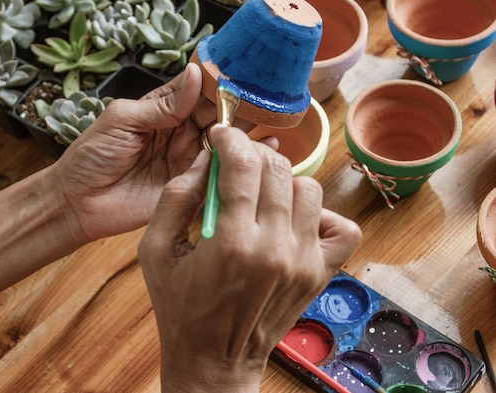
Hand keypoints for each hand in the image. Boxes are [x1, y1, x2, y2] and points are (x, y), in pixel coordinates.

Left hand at [51, 63, 250, 243]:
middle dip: (242, 108)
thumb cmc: (92, 156)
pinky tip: (266, 153)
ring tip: (274, 125)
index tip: (249, 76)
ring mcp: (188, 160)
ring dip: (246, 134)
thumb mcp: (122, 120)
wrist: (78, 203)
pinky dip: (241, 164)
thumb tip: (194, 75)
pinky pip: (218, 173)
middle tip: (270, 104)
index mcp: (164, 109)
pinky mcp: (191, 187)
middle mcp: (181, 132)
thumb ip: (161, 105)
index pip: (199, 91)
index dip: (222, 84)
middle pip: (219, 116)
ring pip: (224, 143)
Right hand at [138, 125, 361, 392]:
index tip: (221, 136)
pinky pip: (342, 226)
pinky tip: (294, 221)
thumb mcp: (155, 250)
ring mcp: (304, 262)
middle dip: (253, 154)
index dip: (231, 139)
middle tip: (236, 164)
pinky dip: (321, 215)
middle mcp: (275, 249)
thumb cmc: (180, 307)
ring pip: (309, 189)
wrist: (213, 360)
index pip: (244, 165)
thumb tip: (206, 157)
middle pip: (278, 170)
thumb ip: (176, 197)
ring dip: (283, 182)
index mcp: (231, 243)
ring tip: (261, 196)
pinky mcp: (320, 274)